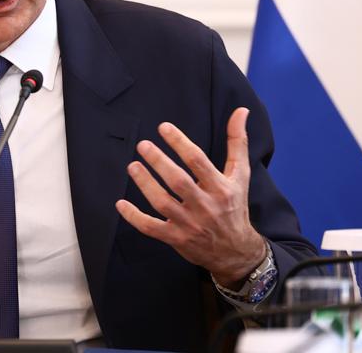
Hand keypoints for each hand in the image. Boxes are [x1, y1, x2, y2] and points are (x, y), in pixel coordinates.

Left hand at [115, 107, 265, 287]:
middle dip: (159, 162)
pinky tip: (120, 203)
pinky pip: (151, 228)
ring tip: (132, 166)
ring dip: (145, 184)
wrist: (236, 251)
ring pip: (163, 203)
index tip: (163, 127)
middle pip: (179, 182)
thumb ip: (238, 142)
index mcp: (221, 188)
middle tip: (143, 145)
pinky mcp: (176, 239)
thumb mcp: (240, 175)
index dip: (180, 143)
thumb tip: (241, 110)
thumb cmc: (235, 206)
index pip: (198, 161)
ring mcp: (190, 224)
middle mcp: (206, 206)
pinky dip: (134, 217)